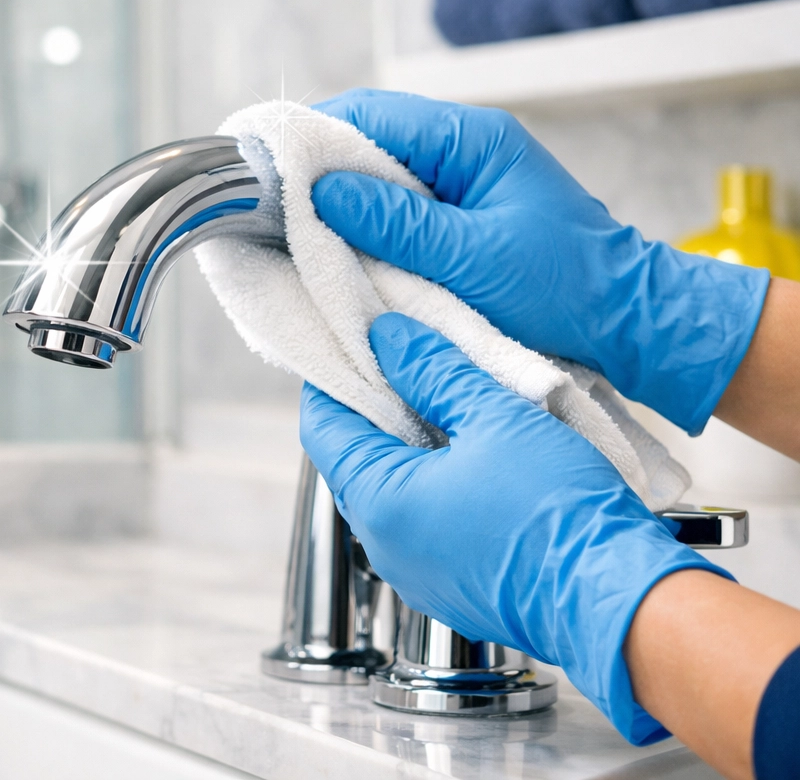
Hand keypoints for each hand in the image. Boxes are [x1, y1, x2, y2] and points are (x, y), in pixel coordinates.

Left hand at [300, 312, 728, 743]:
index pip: (323, 426)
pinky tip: (465, 446)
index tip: (354, 341)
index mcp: (380, 503)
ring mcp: (416, 571)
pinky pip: (421, 518)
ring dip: (406, 440)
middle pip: (354, 457)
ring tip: (439, 393)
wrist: (618, 603)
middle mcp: (385, 545)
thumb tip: (389, 339)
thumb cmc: (559, 513)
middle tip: (403, 357)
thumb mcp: (494, 418)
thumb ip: (432, 372)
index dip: (334, 377)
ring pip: (391, 487)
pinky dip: (430, 477)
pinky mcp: (451, 583)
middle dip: (373, 404)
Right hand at [312, 89, 768, 434]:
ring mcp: (462, 180)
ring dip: (340, 201)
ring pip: (379, 175)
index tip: (261, 164)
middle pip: (368, 140)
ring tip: (295, 230)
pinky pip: (399, 206)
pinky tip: (342, 249)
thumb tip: (321, 190)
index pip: (370, 115)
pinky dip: (367, 224)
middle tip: (268, 204)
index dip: (309, 135)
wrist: (627, 321)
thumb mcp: (472, 258)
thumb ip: (395, 222)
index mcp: (472, 140)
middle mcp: (464, 148)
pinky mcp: (460, 214)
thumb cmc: (565, 288)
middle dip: (317, 170)